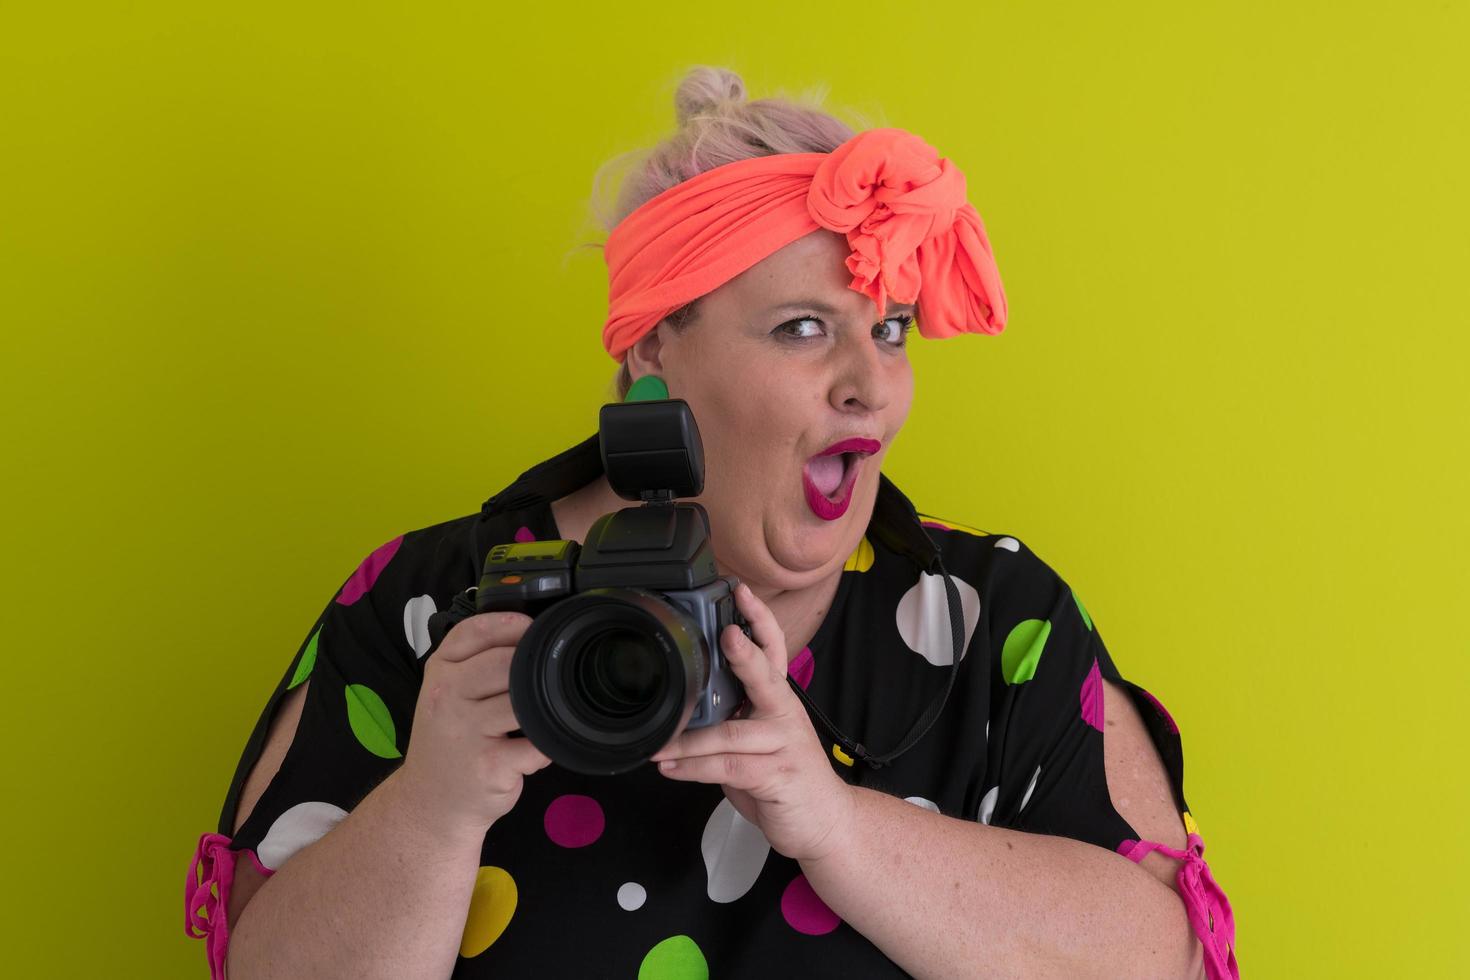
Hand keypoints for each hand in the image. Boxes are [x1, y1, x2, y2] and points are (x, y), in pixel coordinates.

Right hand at [398, 612, 552, 839]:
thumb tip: (534, 633)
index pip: (475, 631)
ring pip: (525, 702)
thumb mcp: (447, 692)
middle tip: (540, 686)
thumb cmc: (450, 739)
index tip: (534, 631)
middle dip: (532, 671)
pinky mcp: (489, 765)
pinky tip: (535, 748)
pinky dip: (547, 745)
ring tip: (538, 718)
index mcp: (439, 671)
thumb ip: (476, 662)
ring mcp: (466, 732)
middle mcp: (446, 696)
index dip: (511, 625)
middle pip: (506, 663)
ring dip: (542, 709)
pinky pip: (537, 744)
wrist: (429, 802)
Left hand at [649, 582, 856, 863]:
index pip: (772, 649)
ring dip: (690, 741)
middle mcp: (784, 715)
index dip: (759, 619)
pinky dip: (694, 769)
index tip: (740, 592)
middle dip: (746, 654)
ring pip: (732, 734)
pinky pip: (729, 768)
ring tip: (660, 743)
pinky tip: (671, 769)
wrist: (824, 823)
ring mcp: (784, 745)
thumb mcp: (758, 741)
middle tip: (727, 635)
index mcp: (778, 699)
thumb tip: (685, 708)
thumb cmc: (785, 777)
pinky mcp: (777, 776)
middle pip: (766, 676)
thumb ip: (730, 719)